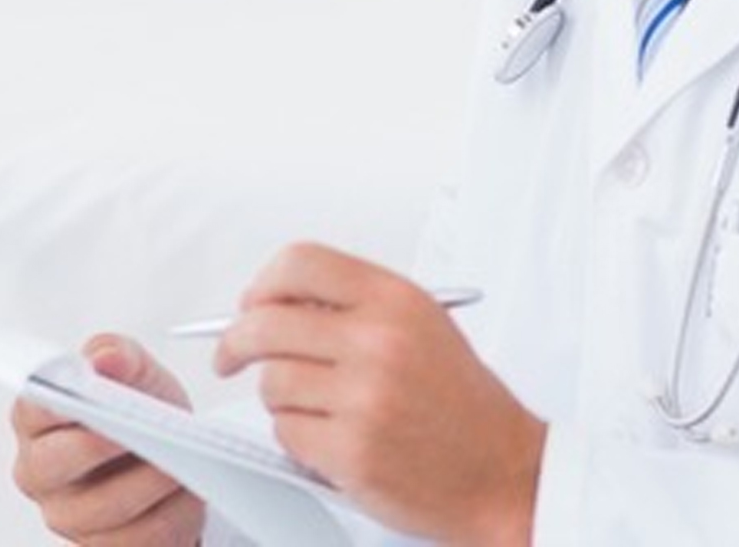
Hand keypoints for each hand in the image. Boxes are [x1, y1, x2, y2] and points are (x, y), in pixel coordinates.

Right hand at [10, 334, 206, 546]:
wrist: (176, 459)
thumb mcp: (137, 371)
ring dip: (148, 482)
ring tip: (179, 461)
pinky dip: (170, 515)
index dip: (56, 402)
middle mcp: (40, 472)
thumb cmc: (142, 410)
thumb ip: (117, 354)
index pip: (32, 408)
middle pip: (53, 465)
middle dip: (100, 446)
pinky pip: (137, 539)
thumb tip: (104, 359)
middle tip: (139, 430)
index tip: (90, 391)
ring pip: (103, 508)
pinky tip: (186, 494)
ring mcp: (68, 516)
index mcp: (36, 420)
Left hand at [213, 244, 542, 546]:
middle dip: (235, 343)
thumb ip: (353, 305)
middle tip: (229, 356)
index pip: (299, 263)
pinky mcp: (352, 451)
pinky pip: (285, 433)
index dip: (263, 283)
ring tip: (320, 410)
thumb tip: (272, 302)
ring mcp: (364, 398)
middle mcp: (378, 342)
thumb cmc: (464, 406)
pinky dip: (298, 440)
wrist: (510, 476)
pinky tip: (334, 442)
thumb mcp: (422, 327)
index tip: (249, 305)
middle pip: (265, 322)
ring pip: (271, 383)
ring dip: (280, 400)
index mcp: (395, 300)